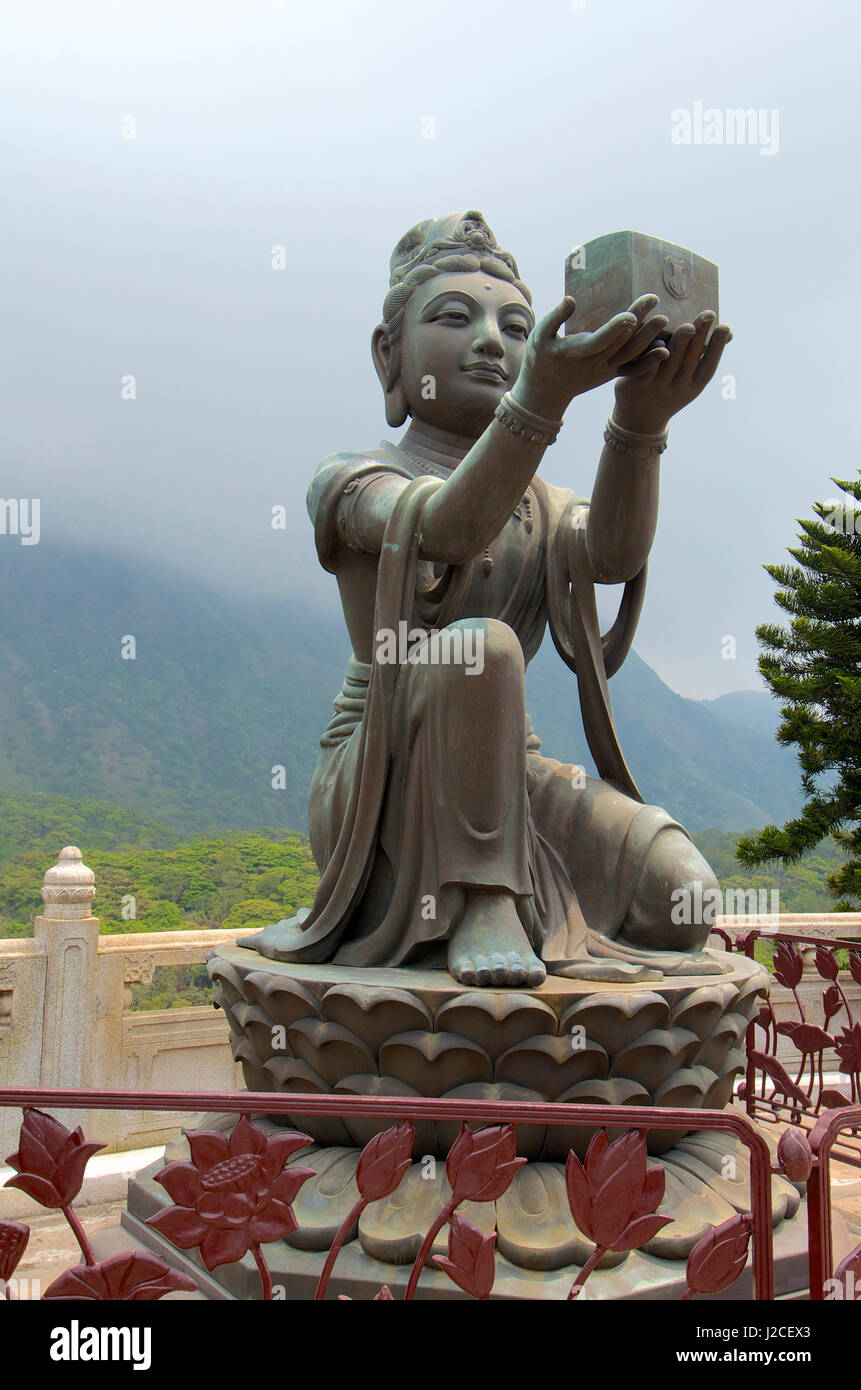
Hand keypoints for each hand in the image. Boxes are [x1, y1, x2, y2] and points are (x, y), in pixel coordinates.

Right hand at [510, 294, 668, 420]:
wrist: (545, 393)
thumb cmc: (540, 360)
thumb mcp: (539, 336)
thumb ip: (555, 318)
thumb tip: (571, 299)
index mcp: (577, 352)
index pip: (600, 340)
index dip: (616, 329)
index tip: (631, 315)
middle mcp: (595, 363)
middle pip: (621, 342)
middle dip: (639, 322)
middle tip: (654, 299)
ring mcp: (605, 371)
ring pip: (631, 355)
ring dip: (649, 339)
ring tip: (664, 320)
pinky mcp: (611, 374)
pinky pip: (633, 370)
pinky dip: (649, 362)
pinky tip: (665, 350)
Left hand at [614, 311, 731, 433]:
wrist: (639, 418)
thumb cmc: (670, 389)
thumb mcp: (691, 379)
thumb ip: (704, 356)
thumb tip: (729, 331)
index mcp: (694, 384)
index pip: (709, 364)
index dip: (717, 346)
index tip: (724, 327)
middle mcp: (678, 386)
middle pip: (691, 358)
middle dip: (700, 336)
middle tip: (707, 315)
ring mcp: (658, 386)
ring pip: (671, 361)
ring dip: (680, 344)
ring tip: (688, 326)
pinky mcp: (637, 384)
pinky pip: (647, 368)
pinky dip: (654, 354)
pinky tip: (658, 339)